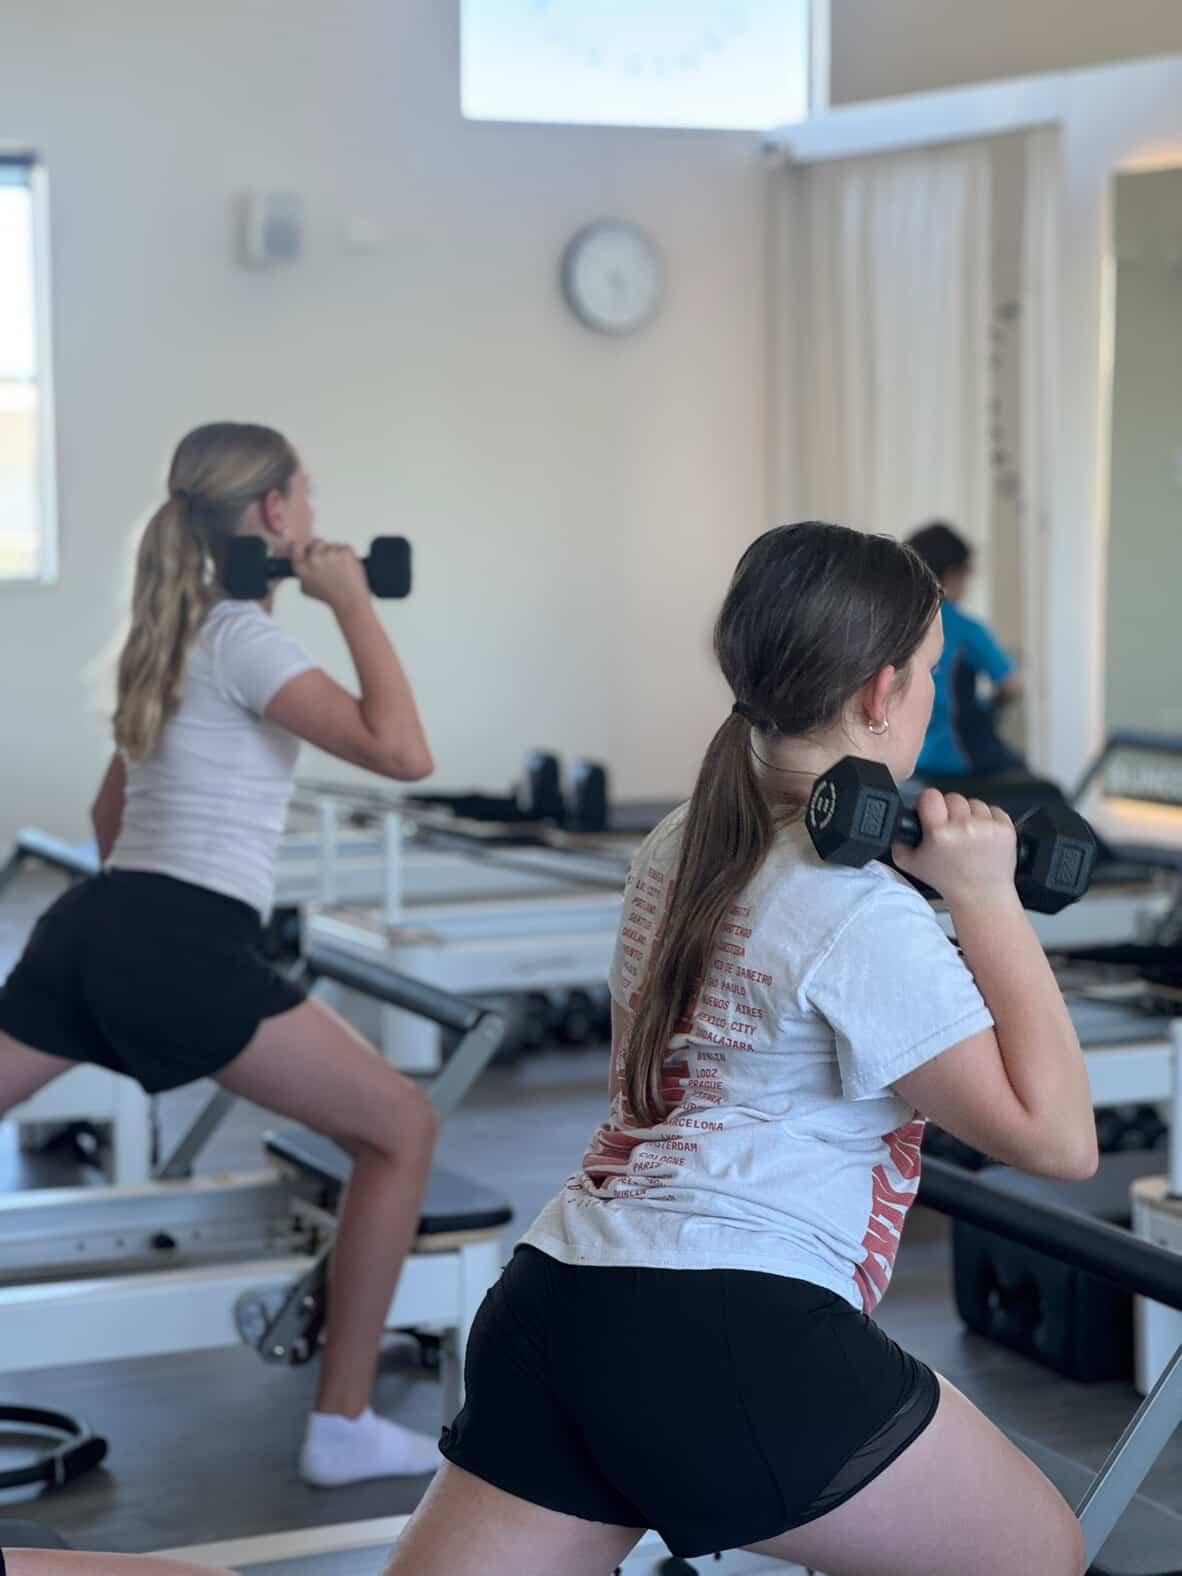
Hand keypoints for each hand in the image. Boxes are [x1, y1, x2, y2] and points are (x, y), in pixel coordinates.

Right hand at [290, 539, 367, 612]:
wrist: (350, 601)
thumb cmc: (330, 596)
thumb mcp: (306, 588)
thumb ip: (302, 573)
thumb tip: (300, 558)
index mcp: (302, 568)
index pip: (297, 546)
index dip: (305, 548)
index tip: (310, 551)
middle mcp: (314, 559)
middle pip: (317, 542)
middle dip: (323, 549)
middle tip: (330, 562)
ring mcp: (330, 554)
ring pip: (332, 545)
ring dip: (336, 554)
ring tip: (340, 571)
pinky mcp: (345, 551)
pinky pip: (345, 548)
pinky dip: (347, 556)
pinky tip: (347, 569)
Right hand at [892, 790, 1018, 909]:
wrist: (981, 895)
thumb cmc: (950, 881)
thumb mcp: (911, 865)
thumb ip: (899, 843)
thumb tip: (900, 825)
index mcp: (940, 833)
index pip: (930, 795)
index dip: (927, 803)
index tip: (930, 812)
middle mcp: (964, 827)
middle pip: (952, 797)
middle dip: (949, 811)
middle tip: (949, 829)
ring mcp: (987, 827)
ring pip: (973, 802)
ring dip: (969, 815)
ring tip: (968, 835)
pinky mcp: (1005, 828)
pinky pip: (993, 809)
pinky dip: (988, 820)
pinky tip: (982, 836)